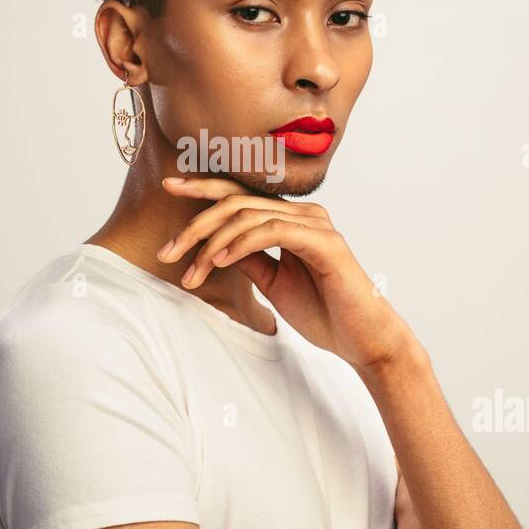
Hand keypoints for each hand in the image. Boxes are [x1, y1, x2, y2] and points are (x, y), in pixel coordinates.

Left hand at [157, 175, 411, 369]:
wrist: (361, 340)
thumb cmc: (323, 313)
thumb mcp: (273, 283)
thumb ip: (250, 259)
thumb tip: (216, 245)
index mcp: (290, 219)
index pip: (240, 195)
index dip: (203, 188)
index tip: (168, 187)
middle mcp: (303, 214)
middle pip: (236, 202)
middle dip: (195, 225)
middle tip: (167, 251)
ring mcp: (314, 224)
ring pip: (248, 215)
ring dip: (212, 243)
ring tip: (191, 271)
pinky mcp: (324, 242)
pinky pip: (272, 231)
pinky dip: (241, 243)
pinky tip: (220, 260)